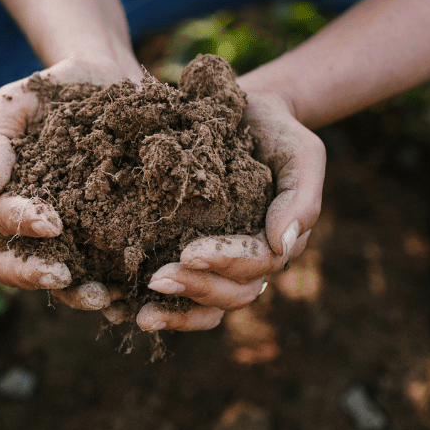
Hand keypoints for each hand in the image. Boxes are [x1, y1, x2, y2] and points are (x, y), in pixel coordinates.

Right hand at [0, 57, 139, 296]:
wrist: (108, 79)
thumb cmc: (54, 92)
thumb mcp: (16, 102)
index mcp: (14, 203)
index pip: (6, 231)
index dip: (23, 231)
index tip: (51, 222)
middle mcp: (44, 230)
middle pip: (29, 271)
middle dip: (43, 278)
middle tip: (67, 276)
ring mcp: (81, 237)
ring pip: (71, 282)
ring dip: (84, 294)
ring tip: (109, 296)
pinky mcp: (119, 235)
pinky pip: (117, 272)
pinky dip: (125, 290)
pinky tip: (140, 293)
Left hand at [136, 90, 325, 330]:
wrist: (245, 114)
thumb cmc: (277, 132)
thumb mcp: (302, 154)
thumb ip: (302, 198)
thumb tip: (282, 246)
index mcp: (277, 241)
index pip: (257, 264)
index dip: (225, 262)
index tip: (189, 252)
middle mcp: (250, 261)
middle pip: (232, 293)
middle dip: (196, 289)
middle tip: (157, 279)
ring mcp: (221, 264)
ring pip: (209, 305)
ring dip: (177, 311)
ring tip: (142, 314)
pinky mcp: (190, 256)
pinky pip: (182, 295)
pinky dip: (161, 307)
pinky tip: (127, 311)